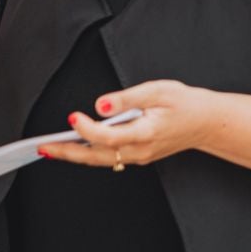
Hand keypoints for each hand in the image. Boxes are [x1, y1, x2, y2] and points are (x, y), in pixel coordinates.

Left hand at [39, 81, 211, 168]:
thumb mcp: (157, 91)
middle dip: (68, 152)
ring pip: (101, 160)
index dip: (88, 129)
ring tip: (49, 149)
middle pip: (98, 155)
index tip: (73, 117)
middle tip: (43, 147)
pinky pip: (109, 158)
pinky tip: (72, 148)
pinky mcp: (138, 155)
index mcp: (146, 133)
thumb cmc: (184, 103)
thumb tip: (100, 106)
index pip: (109, 137)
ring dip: (75, 155)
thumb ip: (126, 99)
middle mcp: (140, 150)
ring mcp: (139, 156)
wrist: (207, 122)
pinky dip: (88, 154)